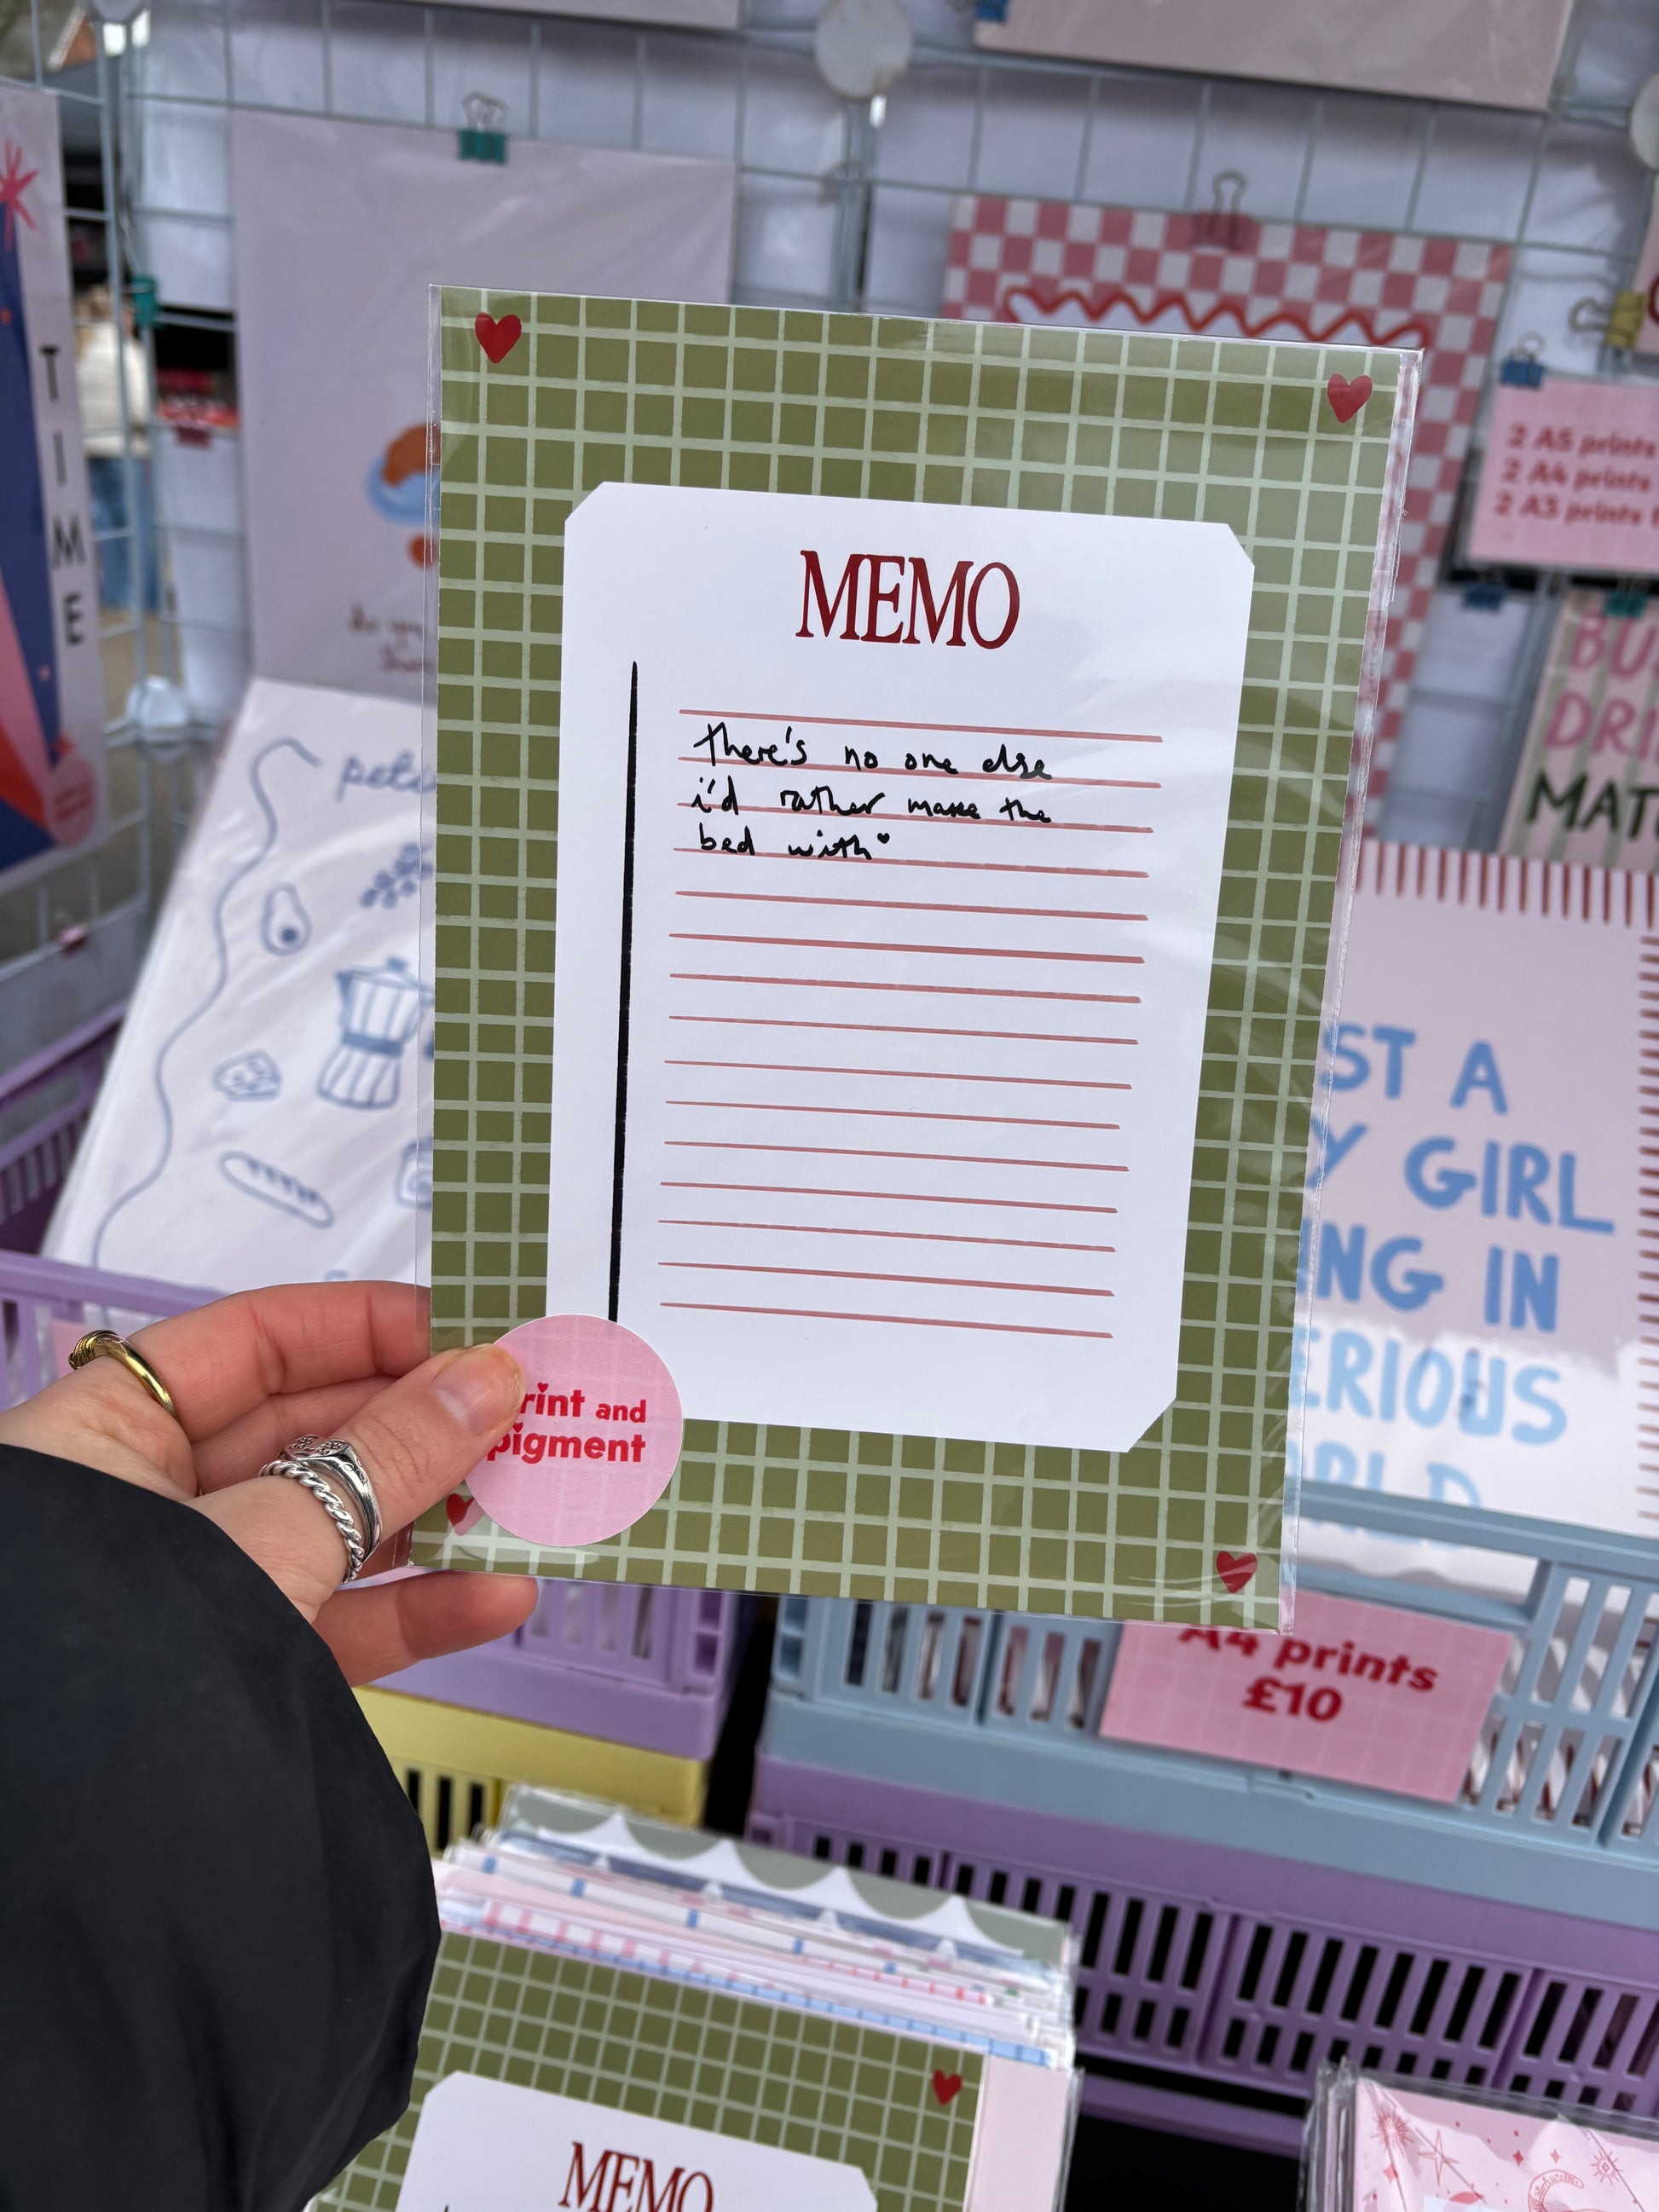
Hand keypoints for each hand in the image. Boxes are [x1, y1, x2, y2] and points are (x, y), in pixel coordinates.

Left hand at [0, 1280, 535, 1683]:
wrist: (69, 1841)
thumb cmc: (108, 1669)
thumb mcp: (267, 1534)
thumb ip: (385, 1457)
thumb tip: (484, 1381)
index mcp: (107, 1435)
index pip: (254, 1344)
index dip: (364, 1328)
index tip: (463, 1329)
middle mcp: (145, 1504)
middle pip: (307, 1431)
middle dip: (423, 1424)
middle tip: (519, 1413)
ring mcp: (195, 1592)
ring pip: (335, 1527)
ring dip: (438, 1516)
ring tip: (524, 1500)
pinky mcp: (237, 1671)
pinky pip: (337, 1619)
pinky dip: (416, 1607)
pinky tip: (492, 1595)